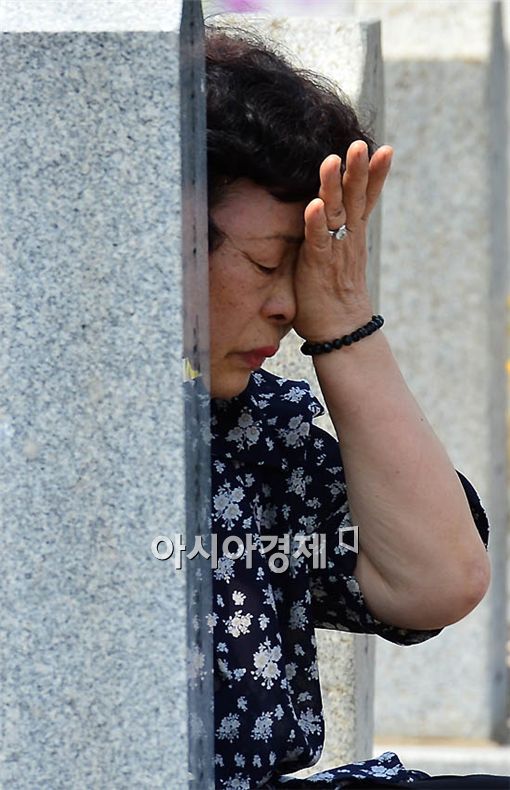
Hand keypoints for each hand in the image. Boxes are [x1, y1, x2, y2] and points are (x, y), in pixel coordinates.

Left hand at [292, 141, 392, 342]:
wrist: (341, 333)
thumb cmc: (334, 297)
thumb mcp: (336, 258)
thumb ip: (331, 236)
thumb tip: (323, 216)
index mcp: (353, 235)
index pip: (366, 199)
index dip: (375, 175)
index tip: (384, 149)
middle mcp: (348, 239)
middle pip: (356, 198)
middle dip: (359, 169)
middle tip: (360, 143)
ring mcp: (335, 251)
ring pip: (337, 212)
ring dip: (334, 185)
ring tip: (334, 158)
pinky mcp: (318, 265)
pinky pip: (317, 240)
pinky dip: (315, 223)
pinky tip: (314, 205)